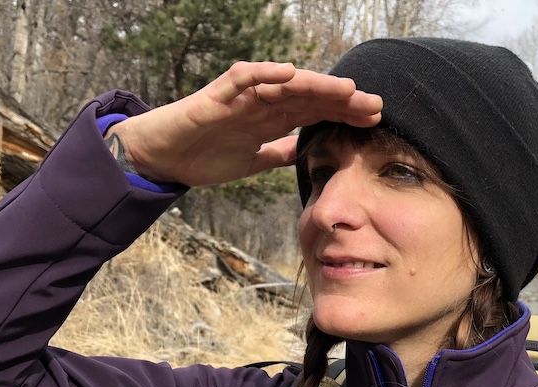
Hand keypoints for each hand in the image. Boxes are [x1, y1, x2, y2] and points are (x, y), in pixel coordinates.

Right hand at [108, 61, 381, 186]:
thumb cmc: (203, 155)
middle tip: (375, 105)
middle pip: (308, 97)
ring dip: (315, 86)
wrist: (162, 158)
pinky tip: (290, 73)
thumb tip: (305, 154)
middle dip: (342, 101)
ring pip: (284, 85)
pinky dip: (265, 73)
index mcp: (271, 120)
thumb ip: (278, 154)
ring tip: (346, 91)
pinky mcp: (217, 97)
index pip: (315, 112)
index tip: (375, 119)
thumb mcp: (252, 162)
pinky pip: (242, 78)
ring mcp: (241, 98)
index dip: (344, 114)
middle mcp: (261, 104)